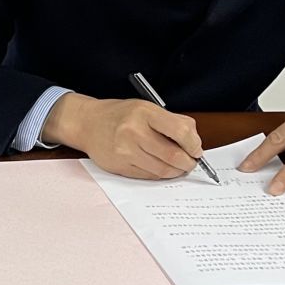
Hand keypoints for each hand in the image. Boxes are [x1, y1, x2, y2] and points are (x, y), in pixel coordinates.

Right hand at [42, 93, 203, 179]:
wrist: (87, 123)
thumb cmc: (121, 115)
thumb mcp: (147, 108)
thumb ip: (173, 121)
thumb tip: (194, 142)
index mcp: (144, 112)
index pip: (181, 131)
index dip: (194, 144)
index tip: (196, 149)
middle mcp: (133, 131)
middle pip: (173, 155)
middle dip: (188, 162)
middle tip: (191, 162)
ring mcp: (125, 150)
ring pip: (162, 170)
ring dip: (176, 171)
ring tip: (178, 167)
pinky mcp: (120, 166)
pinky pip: (148, 176)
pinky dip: (160, 174)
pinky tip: (161, 168)